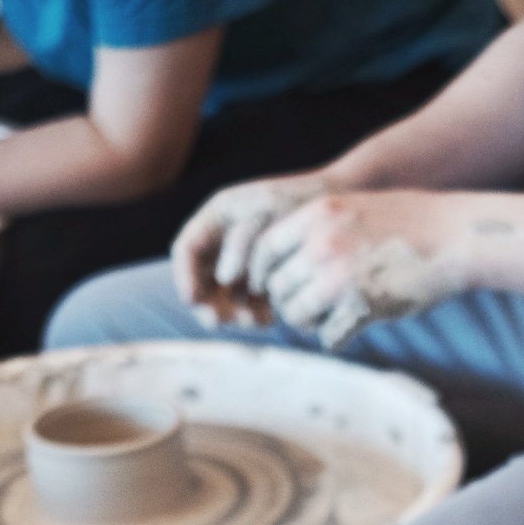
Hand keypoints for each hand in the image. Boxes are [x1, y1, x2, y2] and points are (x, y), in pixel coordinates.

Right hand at [171, 172, 322, 319]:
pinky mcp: (261, 280)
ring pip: (223, 298)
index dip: (184, 275)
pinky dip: (253, 314)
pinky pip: (247, 304)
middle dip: (209, 304)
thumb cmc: (304, 202)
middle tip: (223, 322)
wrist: (339, 205)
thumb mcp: (270, 213)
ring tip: (256, 320)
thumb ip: (244, 242)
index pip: (186, 250)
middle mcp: (225, 241)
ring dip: (232, 314)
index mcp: (219, 217)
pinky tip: (269, 318)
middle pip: (201, 280)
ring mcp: (242, 262)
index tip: (193, 300)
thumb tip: (225, 279)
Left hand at [246, 187, 469, 344]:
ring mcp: (340, 276)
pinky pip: (329, 337)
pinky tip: (354, 327)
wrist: (454, 236)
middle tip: (310, 310)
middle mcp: (321, 244)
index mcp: (316, 216)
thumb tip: (289, 263)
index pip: (264, 251)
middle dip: (290, 304)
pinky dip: (338, 338)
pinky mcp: (362, 306)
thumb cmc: (409, 225)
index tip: (273, 289)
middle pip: (278, 289)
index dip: (264, 275)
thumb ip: (319, 230)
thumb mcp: (353, 209)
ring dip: (311, 323)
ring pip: (298, 316)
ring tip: (331, 319)